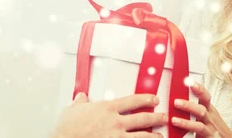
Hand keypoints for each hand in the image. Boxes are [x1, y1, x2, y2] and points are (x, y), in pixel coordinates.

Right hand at [51, 92, 167, 137]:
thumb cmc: (67, 129)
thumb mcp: (72, 110)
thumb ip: (80, 103)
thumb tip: (81, 97)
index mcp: (107, 108)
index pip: (133, 100)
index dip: (146, 98)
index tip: (154, 99)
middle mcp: (116, 122)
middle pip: (144, 118)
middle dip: (157, 117)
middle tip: (164, 117)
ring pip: (143, 136)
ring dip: (154, 136)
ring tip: (161, 136)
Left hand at [171, 83, 231, 137]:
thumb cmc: (213, 126)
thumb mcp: (208, 113)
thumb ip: (196, 106)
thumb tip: (180, 97)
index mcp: (209, 110)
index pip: (205, 97)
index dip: (199, 89)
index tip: (190, 83)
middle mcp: (210, 119)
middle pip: (201, 110)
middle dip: (188, 106)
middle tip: (176, 102)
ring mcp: (209, 130)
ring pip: (199, 126)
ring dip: (186, 123)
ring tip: (174, 120)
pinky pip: (198, 136)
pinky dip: (189, 133)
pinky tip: (179, 134)